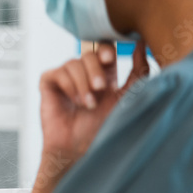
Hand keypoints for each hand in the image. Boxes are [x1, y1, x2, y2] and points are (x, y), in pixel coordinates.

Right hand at [39, 42, 149, 172]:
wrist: (80, 148)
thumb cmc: (104, 127)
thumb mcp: (127, 97)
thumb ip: (137, 72)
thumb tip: (143, 43)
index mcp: (104, 74)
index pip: (104, 49)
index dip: (106, 50)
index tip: (110, 59)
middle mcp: (84, 73)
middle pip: (89, 54)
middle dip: (96, 70)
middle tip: (101, 89)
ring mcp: (65, 77)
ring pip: (74, 63)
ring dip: (83, 84)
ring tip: (88, 105)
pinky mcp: (48, 84)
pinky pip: (57, 73)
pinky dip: (68, 86)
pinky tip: (74, 102)